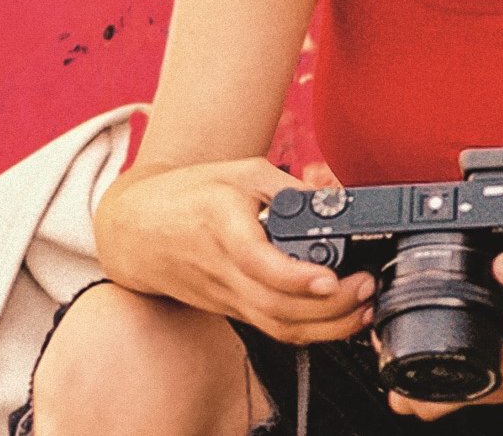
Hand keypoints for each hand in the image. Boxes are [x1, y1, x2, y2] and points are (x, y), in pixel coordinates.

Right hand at [95, 158, 376, 344]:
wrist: (136, 228)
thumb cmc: (189, 195)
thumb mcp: (242, 172)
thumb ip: (290, 188)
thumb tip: (336, 202)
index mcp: (222, 227)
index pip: (258, 263)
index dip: (296, 278)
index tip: (330, 279)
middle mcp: (222, 270)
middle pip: (275, 306)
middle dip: (329, 307)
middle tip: (366, 289)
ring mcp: (225, 296)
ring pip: (275, 327)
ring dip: (326, 327)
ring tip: (363, 308)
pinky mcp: (230, 310)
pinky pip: (271, 329)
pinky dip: (308, 330)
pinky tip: (338, 319)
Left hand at [383, 239, 502, 419]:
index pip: (439, 399)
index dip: (403, 381)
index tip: (388, 348)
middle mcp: (498, 380)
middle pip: (428, 403)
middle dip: (399, 376)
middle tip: (386, 334)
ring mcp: (494, 376)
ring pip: (435, 392)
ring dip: (411, 370)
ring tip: (397, 331)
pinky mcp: (493, 366)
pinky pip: (449, 377)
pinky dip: (429, 362)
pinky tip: (422, 333)